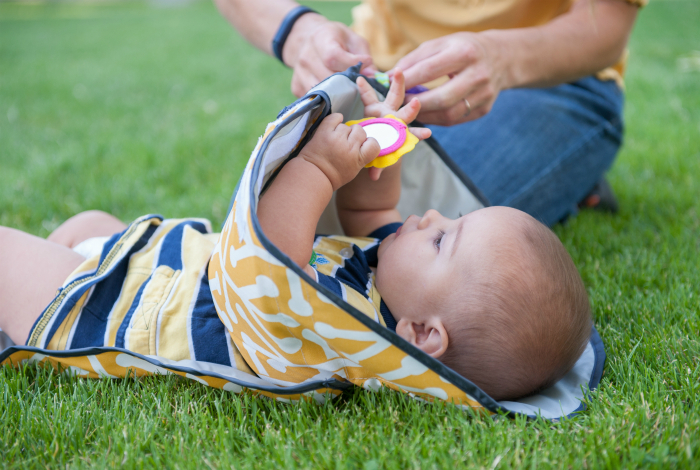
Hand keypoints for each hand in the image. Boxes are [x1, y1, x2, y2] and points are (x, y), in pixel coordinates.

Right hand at [284, 14, 376, 96]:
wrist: (308, 41)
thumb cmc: (337, 40)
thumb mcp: (353, 41)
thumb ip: (363, 56)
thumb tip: (372, 76)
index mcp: (320, 39)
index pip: (332, 56)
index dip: (350, 64)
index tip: (364, 66)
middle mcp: (306, 56)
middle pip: (328, 77)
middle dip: (347, 83)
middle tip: (360, 84)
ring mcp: (299, 73)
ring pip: (322, 92)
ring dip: (339, 95)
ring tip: (350, 91)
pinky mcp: (297, 87)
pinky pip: (315, 99)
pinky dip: (328, 100)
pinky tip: (337, 95)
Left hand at [299, 113, 380, 189]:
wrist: (313, 175)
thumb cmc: (334, 174)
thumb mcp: (354, 170)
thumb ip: (361, 156)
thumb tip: (365, 143)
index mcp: (358, 159)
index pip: (373, 144)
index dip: (369, 142)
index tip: (362, 145)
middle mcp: (349, 147)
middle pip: (360, 130)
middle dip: (354, 135)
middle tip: (346, 142)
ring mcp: (336, 138)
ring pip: (346, 125)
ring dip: (342, 130)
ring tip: (335, 140)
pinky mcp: (324, 132)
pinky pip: (334, 118)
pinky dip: (335, 119)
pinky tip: (334, 124)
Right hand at [356, 70, 431, 179]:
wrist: (372, 137)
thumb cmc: (378, 148)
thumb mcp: (377, 157)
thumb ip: (377, 165)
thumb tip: (374, 179)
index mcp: (400, 132)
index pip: (412, 134)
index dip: (420, 134)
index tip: (428, 133)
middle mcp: (396, 118)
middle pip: (407, 111)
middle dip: (412, 108)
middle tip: (416, 102)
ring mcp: (387, 109)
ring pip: (395, 94)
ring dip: (398, 83)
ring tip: (399, 72)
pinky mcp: (373, 104)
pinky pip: (368, 95)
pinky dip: (363, 87)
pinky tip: (359, 78)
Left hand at [391, 32, 506, 125]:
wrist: (500, 57)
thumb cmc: (463, 48)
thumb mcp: (441, 44)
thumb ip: (415, 59)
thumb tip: (391, 77)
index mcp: (465, 52)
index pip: (429, 70)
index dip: (407, 80)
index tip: (391, 85)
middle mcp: (478, 74)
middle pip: (441, 98)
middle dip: (416, 104)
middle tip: (399, 103)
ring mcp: (484, 94)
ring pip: (449, 114)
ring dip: (425, 115)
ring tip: (410, 110)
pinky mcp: (485, 108)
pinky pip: (456, 120)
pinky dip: (437, 119)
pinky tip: (426, 114)